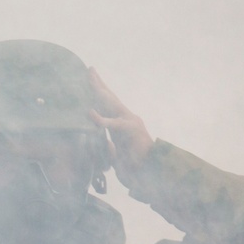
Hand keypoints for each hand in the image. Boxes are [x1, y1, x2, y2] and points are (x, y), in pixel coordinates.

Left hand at [88, 67, 153, 186]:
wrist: (154, 174)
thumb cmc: (135, 169)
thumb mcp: (116, 159)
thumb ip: (108, 151)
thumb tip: (106, 144)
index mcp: (120, 126)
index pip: (107, 107)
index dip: (97, 95)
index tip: (89, 82)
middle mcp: (126, 120)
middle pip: (109, 99)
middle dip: (98, 84)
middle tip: (89, 70)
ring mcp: (130, 122)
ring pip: (112, 104)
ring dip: (100, 91)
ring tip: (90, 77)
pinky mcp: (132, 130)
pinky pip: (114, 124)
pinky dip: (101, 119)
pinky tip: (90, 113)